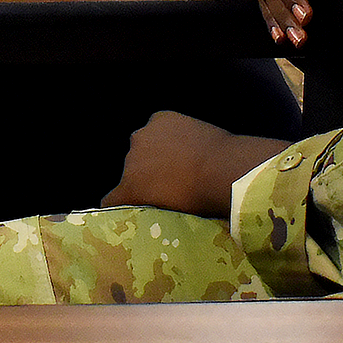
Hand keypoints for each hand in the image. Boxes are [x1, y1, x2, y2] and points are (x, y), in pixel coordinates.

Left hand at [103, 110, 283, 217]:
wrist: (223, 170)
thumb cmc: (229, 157)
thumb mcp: (208, 140)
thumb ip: (193, 146)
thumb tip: (203, 163)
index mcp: (161, 120)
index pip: (151, 140)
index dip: (161, 159)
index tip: (173, 173)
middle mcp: (141, 136)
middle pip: (138, 159)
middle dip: (149, 173)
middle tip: (169, 192)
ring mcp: (133, 160)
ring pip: (129, 179)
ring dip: (141, 190)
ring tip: (159, 209)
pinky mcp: (130, 186)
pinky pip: (114, 200)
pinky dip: (119, 210)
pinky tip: (123, 222)